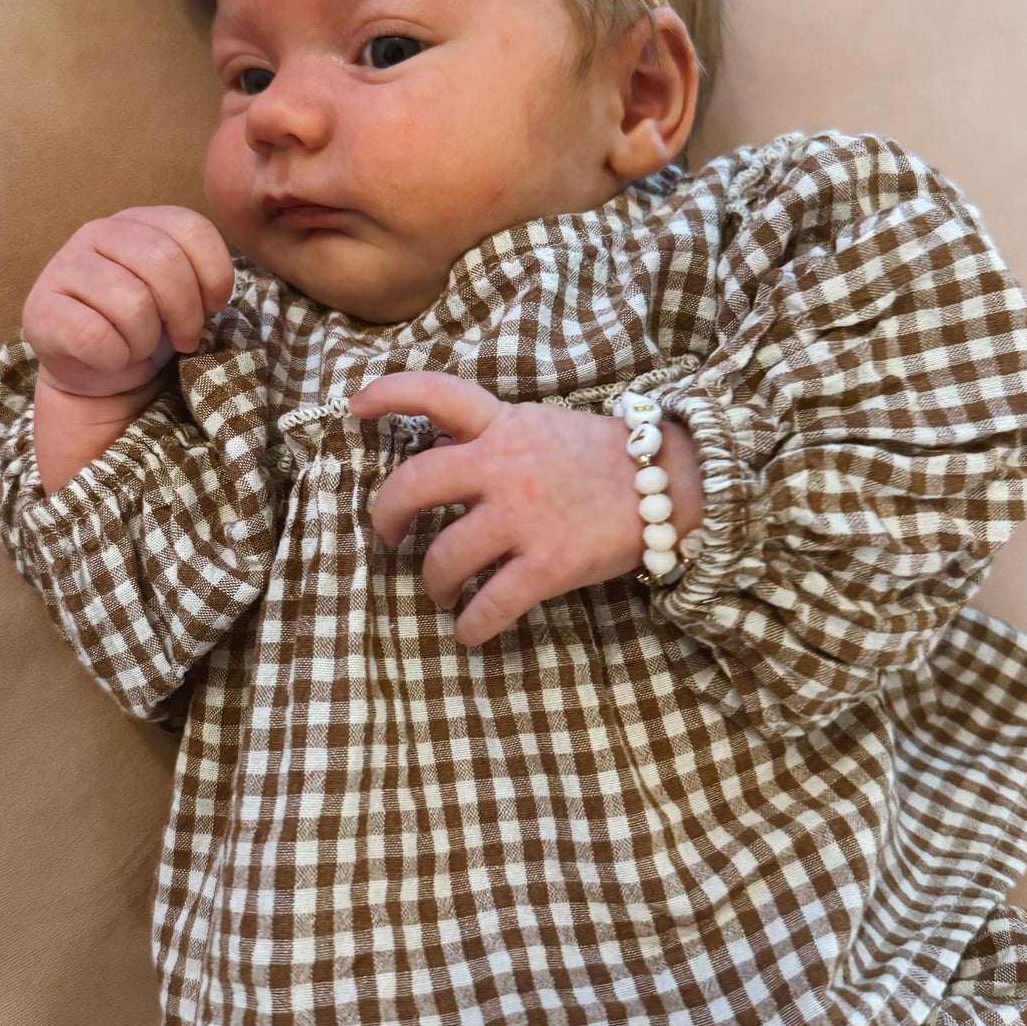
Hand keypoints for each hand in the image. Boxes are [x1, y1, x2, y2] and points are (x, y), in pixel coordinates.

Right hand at [22, 206, 234, 397]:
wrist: (96, 373)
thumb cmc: (143, 328)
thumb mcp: (179, 294)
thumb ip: (195, 274)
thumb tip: (214, 293)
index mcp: (137, 221)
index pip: (192, 228)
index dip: (214, 273)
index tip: (213, 305)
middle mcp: (97, 232)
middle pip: (165, 264)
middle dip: (186, 314)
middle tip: (183, 339)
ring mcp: (64, 267)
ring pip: (132, 303)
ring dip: (147, 340)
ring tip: (139, 346)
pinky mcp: (41, 309)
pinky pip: (96, 337)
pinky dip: (116, 358)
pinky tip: (111, 357)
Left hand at [348, 372, 702, 646]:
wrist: (671, 483)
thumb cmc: (603, 458)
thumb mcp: (541, 428)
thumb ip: (491, 438)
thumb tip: (438, 453)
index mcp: (502, 425)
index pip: (435, 394)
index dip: (388, 394)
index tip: (355, 407)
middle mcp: (503, 466)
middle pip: (413, 485)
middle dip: (385, 516)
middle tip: (388, 537)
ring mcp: (523, 517)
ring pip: (444, 557)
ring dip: (431, 582)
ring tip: (438, 592)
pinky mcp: (547, 565)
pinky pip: (489, 605)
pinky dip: (470, 626)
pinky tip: (468, 631)